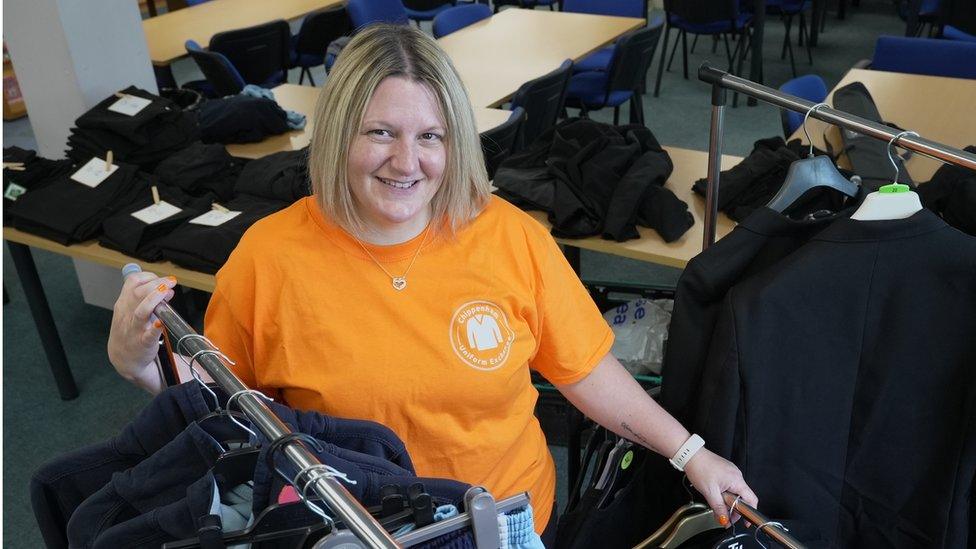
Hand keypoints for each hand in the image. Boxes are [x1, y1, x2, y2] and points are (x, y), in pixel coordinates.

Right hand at [107, 271, 176, 391]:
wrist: (123, 358)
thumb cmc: (131, 330)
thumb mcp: (132, 311)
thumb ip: (147, 298)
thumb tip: (167, 288)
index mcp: (124, 303)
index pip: (133, 282)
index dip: (149, 277)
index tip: (163, 279)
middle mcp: (128, 314)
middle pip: (138, 293)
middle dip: (156, 284)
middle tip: (171, 282)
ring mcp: (135, 329)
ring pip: (141, 312)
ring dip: (154, 300)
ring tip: (167, 292)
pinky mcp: (143, 343)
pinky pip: (148, 336)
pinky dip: (155, 329)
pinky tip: (162, 322)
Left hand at [683, 448, 757, 526]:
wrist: (691, 455)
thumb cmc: (700, 468)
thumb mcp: (709, 492)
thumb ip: (719, 508)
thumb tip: (725, 520)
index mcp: (737, 480)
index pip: (751, 499)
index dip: (750, 512)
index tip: (745, 522)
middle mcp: (737, 475)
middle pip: (743, 497)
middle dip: (734, 509)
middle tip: (725, 516)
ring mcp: (731, 472)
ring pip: (735, 492)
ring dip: (728, 501)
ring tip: (716, 503)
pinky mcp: (725, 471)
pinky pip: (730, 485)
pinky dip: (725, 493)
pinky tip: (715, 494)